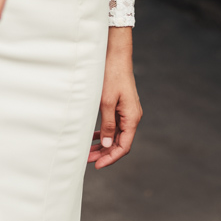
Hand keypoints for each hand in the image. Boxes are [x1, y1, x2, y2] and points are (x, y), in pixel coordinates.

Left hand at [88, 27, 141, 169]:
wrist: (116, 54)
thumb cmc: (111, 75)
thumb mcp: (106, 102)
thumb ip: (107, 125)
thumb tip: (107, 146)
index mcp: (132, 117)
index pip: (123, 146)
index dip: (110, 158)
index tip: (97, 165)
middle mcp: (132, 116)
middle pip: (119, 142)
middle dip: (104, 153)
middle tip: (88, 160)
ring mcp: (127, 111)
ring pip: (116, 134)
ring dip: (103, 144)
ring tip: (88, 151)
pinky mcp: (121, 105)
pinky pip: (114, 124)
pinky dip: (104, 132)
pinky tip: (93, 137)